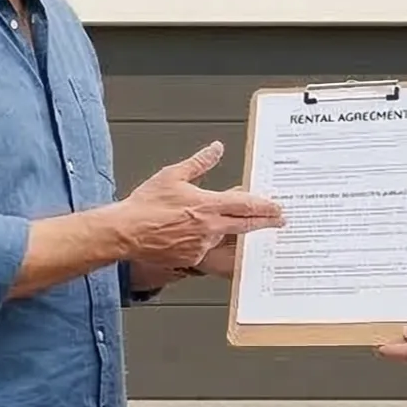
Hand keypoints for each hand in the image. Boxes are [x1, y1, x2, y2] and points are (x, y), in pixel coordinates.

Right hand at [119, 143, 284, 269]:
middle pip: (246, 225)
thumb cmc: (145, 205)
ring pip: (224, 235)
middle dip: (265, 222)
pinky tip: (197, 234)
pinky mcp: (193, 257)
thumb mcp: (173, 175)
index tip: (277, 207)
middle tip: (279, 220)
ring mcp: (202, 244)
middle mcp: (209, 227)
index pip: (246, 205)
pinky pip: (207, 248)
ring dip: (231, 229)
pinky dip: (208, 240)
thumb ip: (199, 162)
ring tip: (231, 223)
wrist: (126, 232)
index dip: (265, 206)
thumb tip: (216, 149)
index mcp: (207, 204)